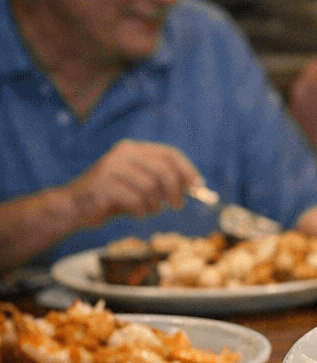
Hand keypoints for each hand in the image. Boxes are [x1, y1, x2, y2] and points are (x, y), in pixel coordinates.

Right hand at [68, 139, 204, 224]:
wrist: (72, 208)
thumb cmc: (111, 198)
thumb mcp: (139, 184)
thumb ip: (162, 181)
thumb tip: (194, 186)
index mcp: (133, 149)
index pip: (169, 154)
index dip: (187, 170)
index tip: (198, 186)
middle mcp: (122, 154)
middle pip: (163, 170)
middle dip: (176, 190)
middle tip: (177, 205)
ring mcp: (111, 168)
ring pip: (150, 187)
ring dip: (154, 204)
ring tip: (147, 209)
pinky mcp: (102, 186)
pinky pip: (135, 200)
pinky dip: (141, 211)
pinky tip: (136, 213)